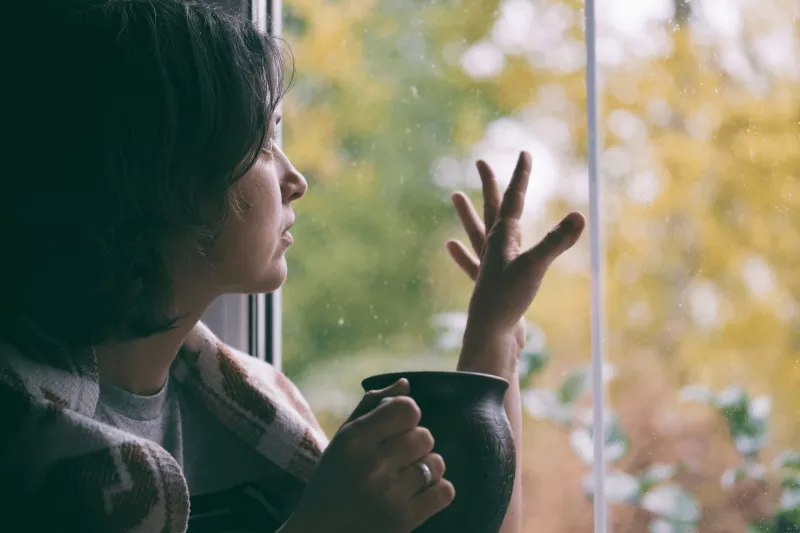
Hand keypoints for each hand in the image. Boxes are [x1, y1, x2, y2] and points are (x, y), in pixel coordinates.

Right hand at [285, 379, 454, 532]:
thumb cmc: (332, 482)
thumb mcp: (341, 441)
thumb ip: (371, 408)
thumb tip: (405, 383)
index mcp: (353, 439)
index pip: (408, 408)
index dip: (408, 416)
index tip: (397, 429)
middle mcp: (371, 464)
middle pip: (425, 436)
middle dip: (417, 444)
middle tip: (399, 458)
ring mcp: (389, 494)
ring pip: (437, 463)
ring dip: (427, 469)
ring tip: (406, 478)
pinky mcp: (404, 520)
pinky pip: (444, 491)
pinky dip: (437, 492)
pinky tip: (418, 494)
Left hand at [447, 152, 584, 377]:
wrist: (491, 335)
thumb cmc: (508, 300)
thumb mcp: (536, 268)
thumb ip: (557, 242)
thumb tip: (580, 215)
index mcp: (503, 237)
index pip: (514, 199)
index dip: (521, 175)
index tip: (525, 152)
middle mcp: (493, 247)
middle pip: (491, 209)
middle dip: (490, 184)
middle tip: (480, 161)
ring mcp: (489, 265)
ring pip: (477, 231)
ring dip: (468, 213)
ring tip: (453, 196)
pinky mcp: (488, 285)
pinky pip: (472, 263)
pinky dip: (461, 253)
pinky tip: (450, 245)